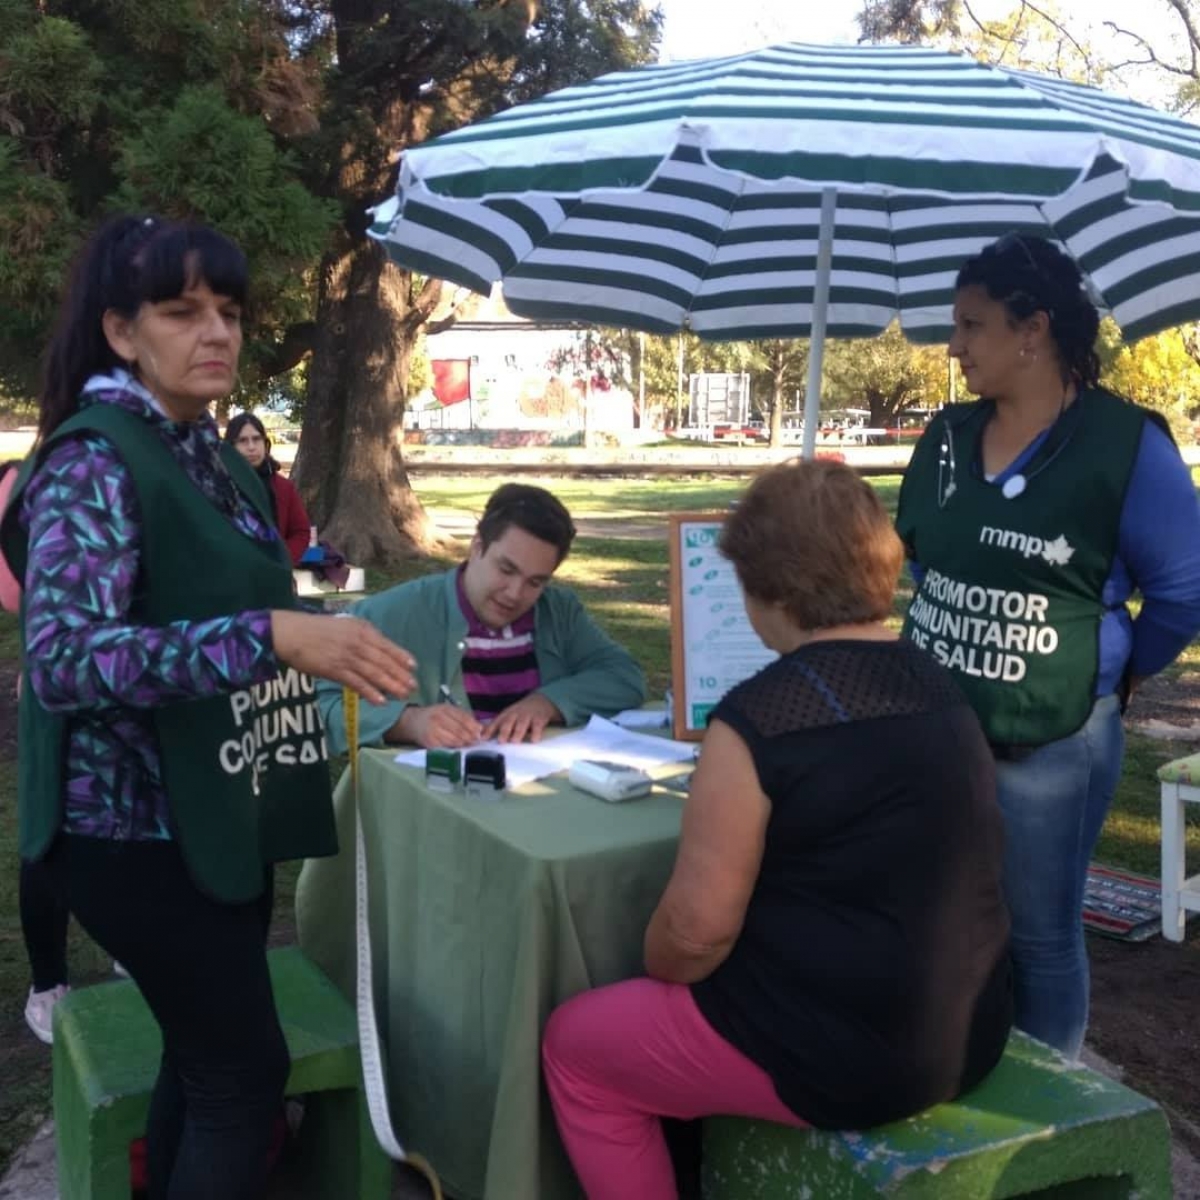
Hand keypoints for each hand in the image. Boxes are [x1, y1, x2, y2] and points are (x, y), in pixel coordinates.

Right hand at [270, 610, 415, 705]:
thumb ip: (362, 635)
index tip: (414, 666)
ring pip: (374, 673)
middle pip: (384, 660)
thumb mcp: (344, 625)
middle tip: (413, 686)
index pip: (387, 644)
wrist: (291, 633)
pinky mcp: (335, 670)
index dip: (401, 656)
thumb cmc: (317, 630)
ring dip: (390, 685)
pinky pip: (357, 683)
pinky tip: (381, 701)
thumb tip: (378, 648)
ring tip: (402, 695)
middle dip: (400, 674)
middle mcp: (357, 642)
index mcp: (361, 629)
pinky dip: (370, 693)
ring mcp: (347, 656)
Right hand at [393, 704, 483, 748]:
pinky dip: (454, 750)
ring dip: (464, 744)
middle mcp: (438, 720)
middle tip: (477, 741)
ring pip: (453, 741)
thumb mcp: (448, 710)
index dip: (473, 727)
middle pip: (459, 731)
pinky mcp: (429, 744)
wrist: (413, 722)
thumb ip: (464, 717)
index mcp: (444, 709)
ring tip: (469, 745)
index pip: (462, 719)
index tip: (481, 733)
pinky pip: (446, 748)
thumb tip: (480, 728)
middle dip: (470, 737)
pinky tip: (459, 750)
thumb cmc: (434, 715)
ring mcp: (433, 733)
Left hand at [485, 693, 561, 743]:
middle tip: (501, 741)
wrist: (540, 701)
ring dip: (518, 732)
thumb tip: (481, 737)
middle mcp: (516, 714)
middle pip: (509, 722)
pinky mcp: (539, 718)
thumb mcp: (509, 716)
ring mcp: (528, 716)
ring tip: (515, 741)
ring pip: (522, 724)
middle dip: (504, 731)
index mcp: (507, 715)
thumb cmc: (521, 713)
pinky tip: (534, 740)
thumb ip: (497, 727)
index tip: (484, 738)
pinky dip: (536, 732)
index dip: (490, 730)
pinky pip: (537, 725)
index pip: (496, 722)